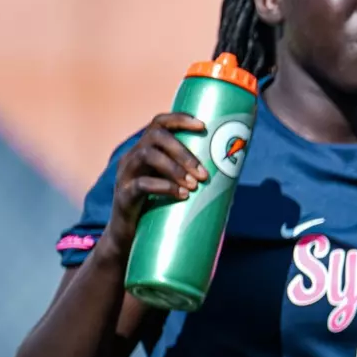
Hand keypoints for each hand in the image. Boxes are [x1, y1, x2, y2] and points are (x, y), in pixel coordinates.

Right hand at [103, 113, 207, 255]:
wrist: (129, 237)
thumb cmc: (158, 209)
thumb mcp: (174, 187)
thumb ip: (193, 178)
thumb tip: (233, 175)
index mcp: (146, 150)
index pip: (159, 123)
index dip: (180, 119)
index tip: (203, 126)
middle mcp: (133, 157)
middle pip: (155, 137)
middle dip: (183, 152)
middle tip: (203, 173)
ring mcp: (125, 175)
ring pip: (147, 156)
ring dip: (175, 168)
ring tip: (194, 185)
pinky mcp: (123, 195)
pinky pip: (141, 184)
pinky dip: (164, 187)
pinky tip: (182, 195)